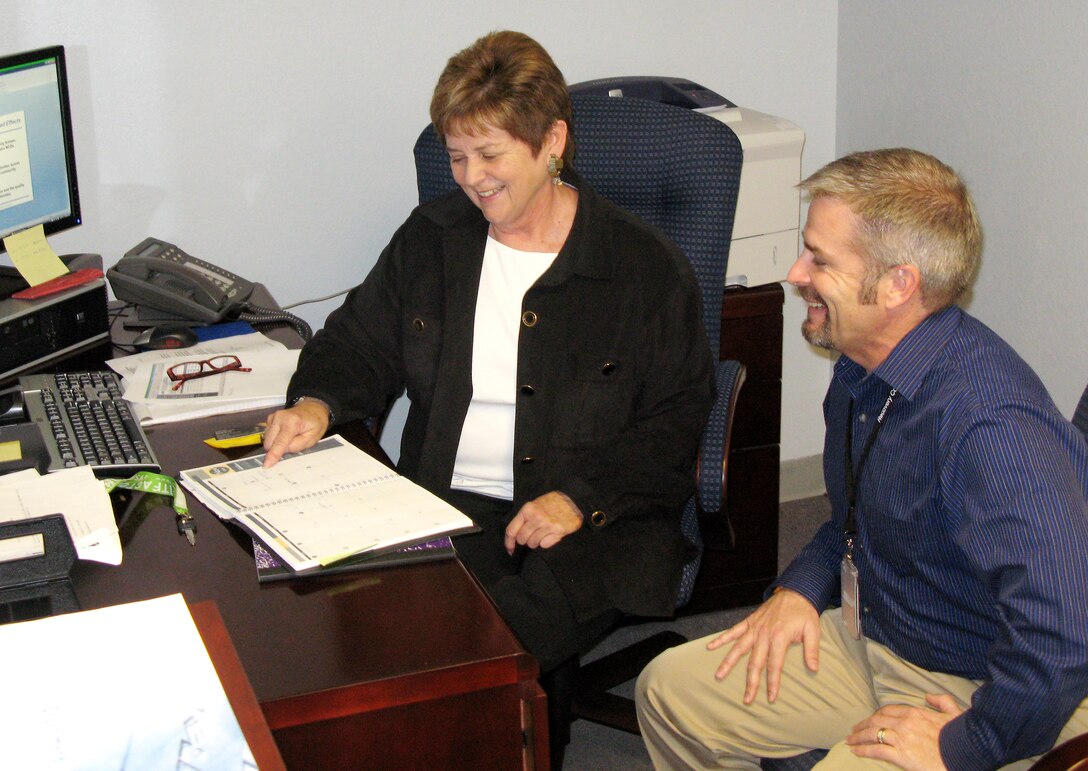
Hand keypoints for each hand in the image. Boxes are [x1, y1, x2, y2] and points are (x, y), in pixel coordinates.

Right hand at [261, 401, 329, 466]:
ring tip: (290, 437)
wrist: (312, 409)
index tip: (267, 464)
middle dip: (278, 449)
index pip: (280, 442)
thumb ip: (297, 446)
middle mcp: (280, 418)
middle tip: (292, 444)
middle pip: (270, 442)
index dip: (273, 454)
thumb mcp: (312, 438)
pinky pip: (268, 434)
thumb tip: (283, 451)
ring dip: (276, 443)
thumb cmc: (315, 423)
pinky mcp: (270, 419)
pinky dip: (275, 437)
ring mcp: (273, 417)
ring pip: (267, 439)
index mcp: (292, 422)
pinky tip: (284, 433)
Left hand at [504, 491, 582, 554]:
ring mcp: (547, 525)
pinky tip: (551, 534)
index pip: (511, 530)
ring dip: (536, 542)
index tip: (510, 550)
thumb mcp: (535, 504)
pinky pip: (544, 545)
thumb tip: (515, 534)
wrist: (573, 499)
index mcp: (527, 510)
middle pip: (521, 539)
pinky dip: (546, 542)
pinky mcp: (558, 531)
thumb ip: (525, 517)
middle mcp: (536, 517)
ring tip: (543, 533)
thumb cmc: (553, 502)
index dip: (508, 543)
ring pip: (533, 544)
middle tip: (533, 534)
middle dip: (525, 540)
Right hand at [705, 588, 820, 703]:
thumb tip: (814, 669)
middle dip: (751, 682)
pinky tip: (710, 647)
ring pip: (738, 648)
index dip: (773, 683)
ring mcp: (754, 628)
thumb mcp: (813, 630)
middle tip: (747, 699)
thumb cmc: (804, 612)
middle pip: (754, 663)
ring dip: (728, 663)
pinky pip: (733, 631)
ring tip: (719, 675)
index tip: (771, 698)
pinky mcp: (749, 622)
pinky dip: (721, 639)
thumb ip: (811, 650)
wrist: (795, 591)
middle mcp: (763, 634)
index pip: (774, 666)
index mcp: (779, 638)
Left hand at [846, 693, 960, 769]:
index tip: (870, 720)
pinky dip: (863, 749)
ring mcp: (901, 738)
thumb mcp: (955, 712)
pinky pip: (876, 750)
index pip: (888, 711)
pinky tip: (855, 751)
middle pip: (876, 721)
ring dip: (858, 737)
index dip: (876, 715)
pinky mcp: (901, 754)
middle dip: (862, 725)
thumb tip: (928, 696)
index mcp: (915, 712)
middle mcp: (905, 723)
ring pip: (872, 733)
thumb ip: (941, 700)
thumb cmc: (962, 737)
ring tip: (850, 741)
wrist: (967, 753)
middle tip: (854, 730)